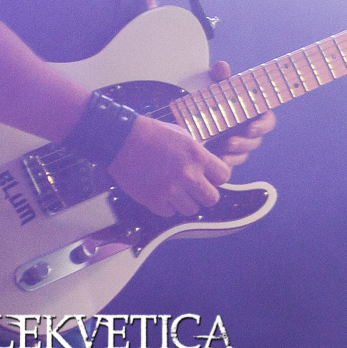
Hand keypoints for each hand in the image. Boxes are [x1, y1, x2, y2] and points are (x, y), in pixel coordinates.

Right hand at [108, 115, 232, 217]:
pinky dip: (167, 207)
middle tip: (195, 189)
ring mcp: (170, 190)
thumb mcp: (185, 137)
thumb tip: (207, 169)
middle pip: (212, 199)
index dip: (217, 178)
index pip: (224, 177)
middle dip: (205, 194)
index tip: (210, 177)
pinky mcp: (152, 200)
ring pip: (191, 210)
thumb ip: (198, 155)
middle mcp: (188, 175)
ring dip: (186, 202)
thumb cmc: (154, 134)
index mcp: (198, 157)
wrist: (122, 140)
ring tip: (177, 192)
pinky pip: (169, 213)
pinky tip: (161, 194)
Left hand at [205, 60, 274, 167]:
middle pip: (255, 141)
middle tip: (230, 142)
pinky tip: (214, 161)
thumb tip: (221, 67)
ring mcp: (237, 146)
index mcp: (252, 114)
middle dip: (244, 143)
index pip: (267, 121)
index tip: (250, 128)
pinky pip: (229, 165)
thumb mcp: (214, 89)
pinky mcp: (225, 157)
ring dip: (234, 155)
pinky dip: (223, 164)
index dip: (262, 126)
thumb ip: (220, 79)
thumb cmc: (211, 101)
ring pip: (243, 155)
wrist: (189, 121)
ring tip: (220, 153)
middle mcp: (247, 131)